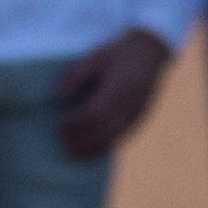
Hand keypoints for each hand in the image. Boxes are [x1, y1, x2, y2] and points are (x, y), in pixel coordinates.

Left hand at [53, 24, 172, 159]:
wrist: (150, 51)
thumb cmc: (118, 53)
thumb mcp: (95, 57)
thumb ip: (76, 75)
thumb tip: (57, 94)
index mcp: (118, 90)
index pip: (95, 113)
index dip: (76, 121)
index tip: (58, 124)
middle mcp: (130, 105)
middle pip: (104, 130)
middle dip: (82, 141)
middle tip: (62, 147)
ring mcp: (138, 113)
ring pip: (115, 137)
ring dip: (94, 149)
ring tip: (74, 156)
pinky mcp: (141, 116)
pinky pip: (124, 136)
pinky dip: (107, 145)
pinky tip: (93, 151)